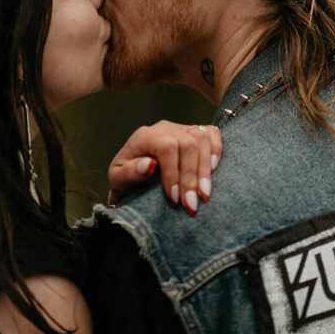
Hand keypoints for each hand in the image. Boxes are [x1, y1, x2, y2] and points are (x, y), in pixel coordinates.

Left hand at [107, 121, 222, 216]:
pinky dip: (216, 151)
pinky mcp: (195, 133)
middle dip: (191, 177)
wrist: (134, 180)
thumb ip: (129, 173)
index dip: (174, 173)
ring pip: (202, 138)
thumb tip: (148, 165)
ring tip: (204, 195)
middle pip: (188, 143)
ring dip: (205, 169)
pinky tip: (213, 172)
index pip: (166, 146)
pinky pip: (212, 133)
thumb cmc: (126, 181)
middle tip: (191, 205)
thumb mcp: (118, 181)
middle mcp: (165, 128)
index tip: (174, 198)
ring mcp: (182, 128)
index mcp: (144, 136)